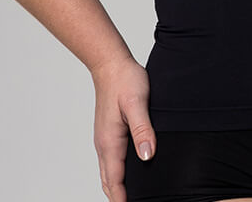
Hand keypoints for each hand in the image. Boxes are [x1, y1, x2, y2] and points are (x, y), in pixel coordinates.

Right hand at [90, 55, 156, 201]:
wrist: (111, 63)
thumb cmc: (125, 80)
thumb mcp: (137, 103)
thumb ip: (142, 129)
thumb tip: (147, 156)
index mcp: (110, 142)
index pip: (115, 181)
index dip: (123, 199)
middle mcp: (104, 144)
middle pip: (109, 182)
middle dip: (119, 198)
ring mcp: (105, 139)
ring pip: (110, 172)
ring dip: (118, 187)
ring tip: (135, 196)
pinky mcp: (109, 133)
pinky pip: (112, 161)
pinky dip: (118, 174)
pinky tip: (132, 173)